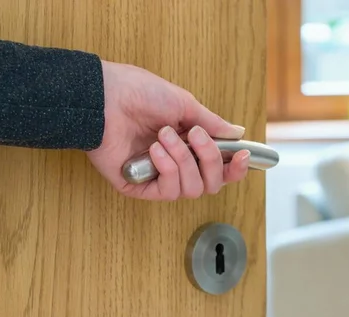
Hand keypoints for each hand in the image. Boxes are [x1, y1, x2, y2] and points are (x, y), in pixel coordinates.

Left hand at [86, 60, 250, 199]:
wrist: (105, 97)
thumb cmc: (139, 93)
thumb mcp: (184, 104)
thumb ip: (212, 124)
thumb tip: (238, 133)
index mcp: (189, 145)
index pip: (220, 169)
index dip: (236, 168)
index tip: (243, 155)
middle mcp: (177, 164)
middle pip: (211, 184)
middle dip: (209, 160)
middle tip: (194, 136)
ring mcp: (158, 177)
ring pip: (192, 189)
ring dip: (183, 161)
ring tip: (163, 137)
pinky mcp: (140, 186)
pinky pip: (168, 192)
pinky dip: (167, 169)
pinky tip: (155, 150)